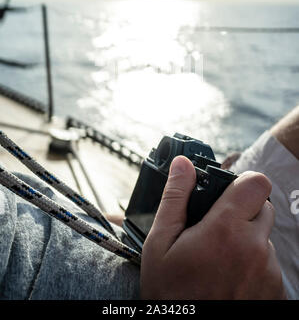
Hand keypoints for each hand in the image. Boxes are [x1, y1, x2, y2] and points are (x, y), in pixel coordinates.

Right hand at [140, 156, 285, 299]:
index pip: (257, 183)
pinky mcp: (276, 292)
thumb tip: (183, 164)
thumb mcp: (160, 243)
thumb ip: (175, 197)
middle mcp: (256, 249)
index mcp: (226, 230)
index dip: (243, 183)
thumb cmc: (170, 294)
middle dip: (243, 212)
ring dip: (248, 241)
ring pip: (265, 238)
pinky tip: (230, 278)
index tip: (228, 193)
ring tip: (219, 261)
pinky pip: (270, 264)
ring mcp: (270, 273)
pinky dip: (254, 265)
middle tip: (216, 230)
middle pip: (263, 208)